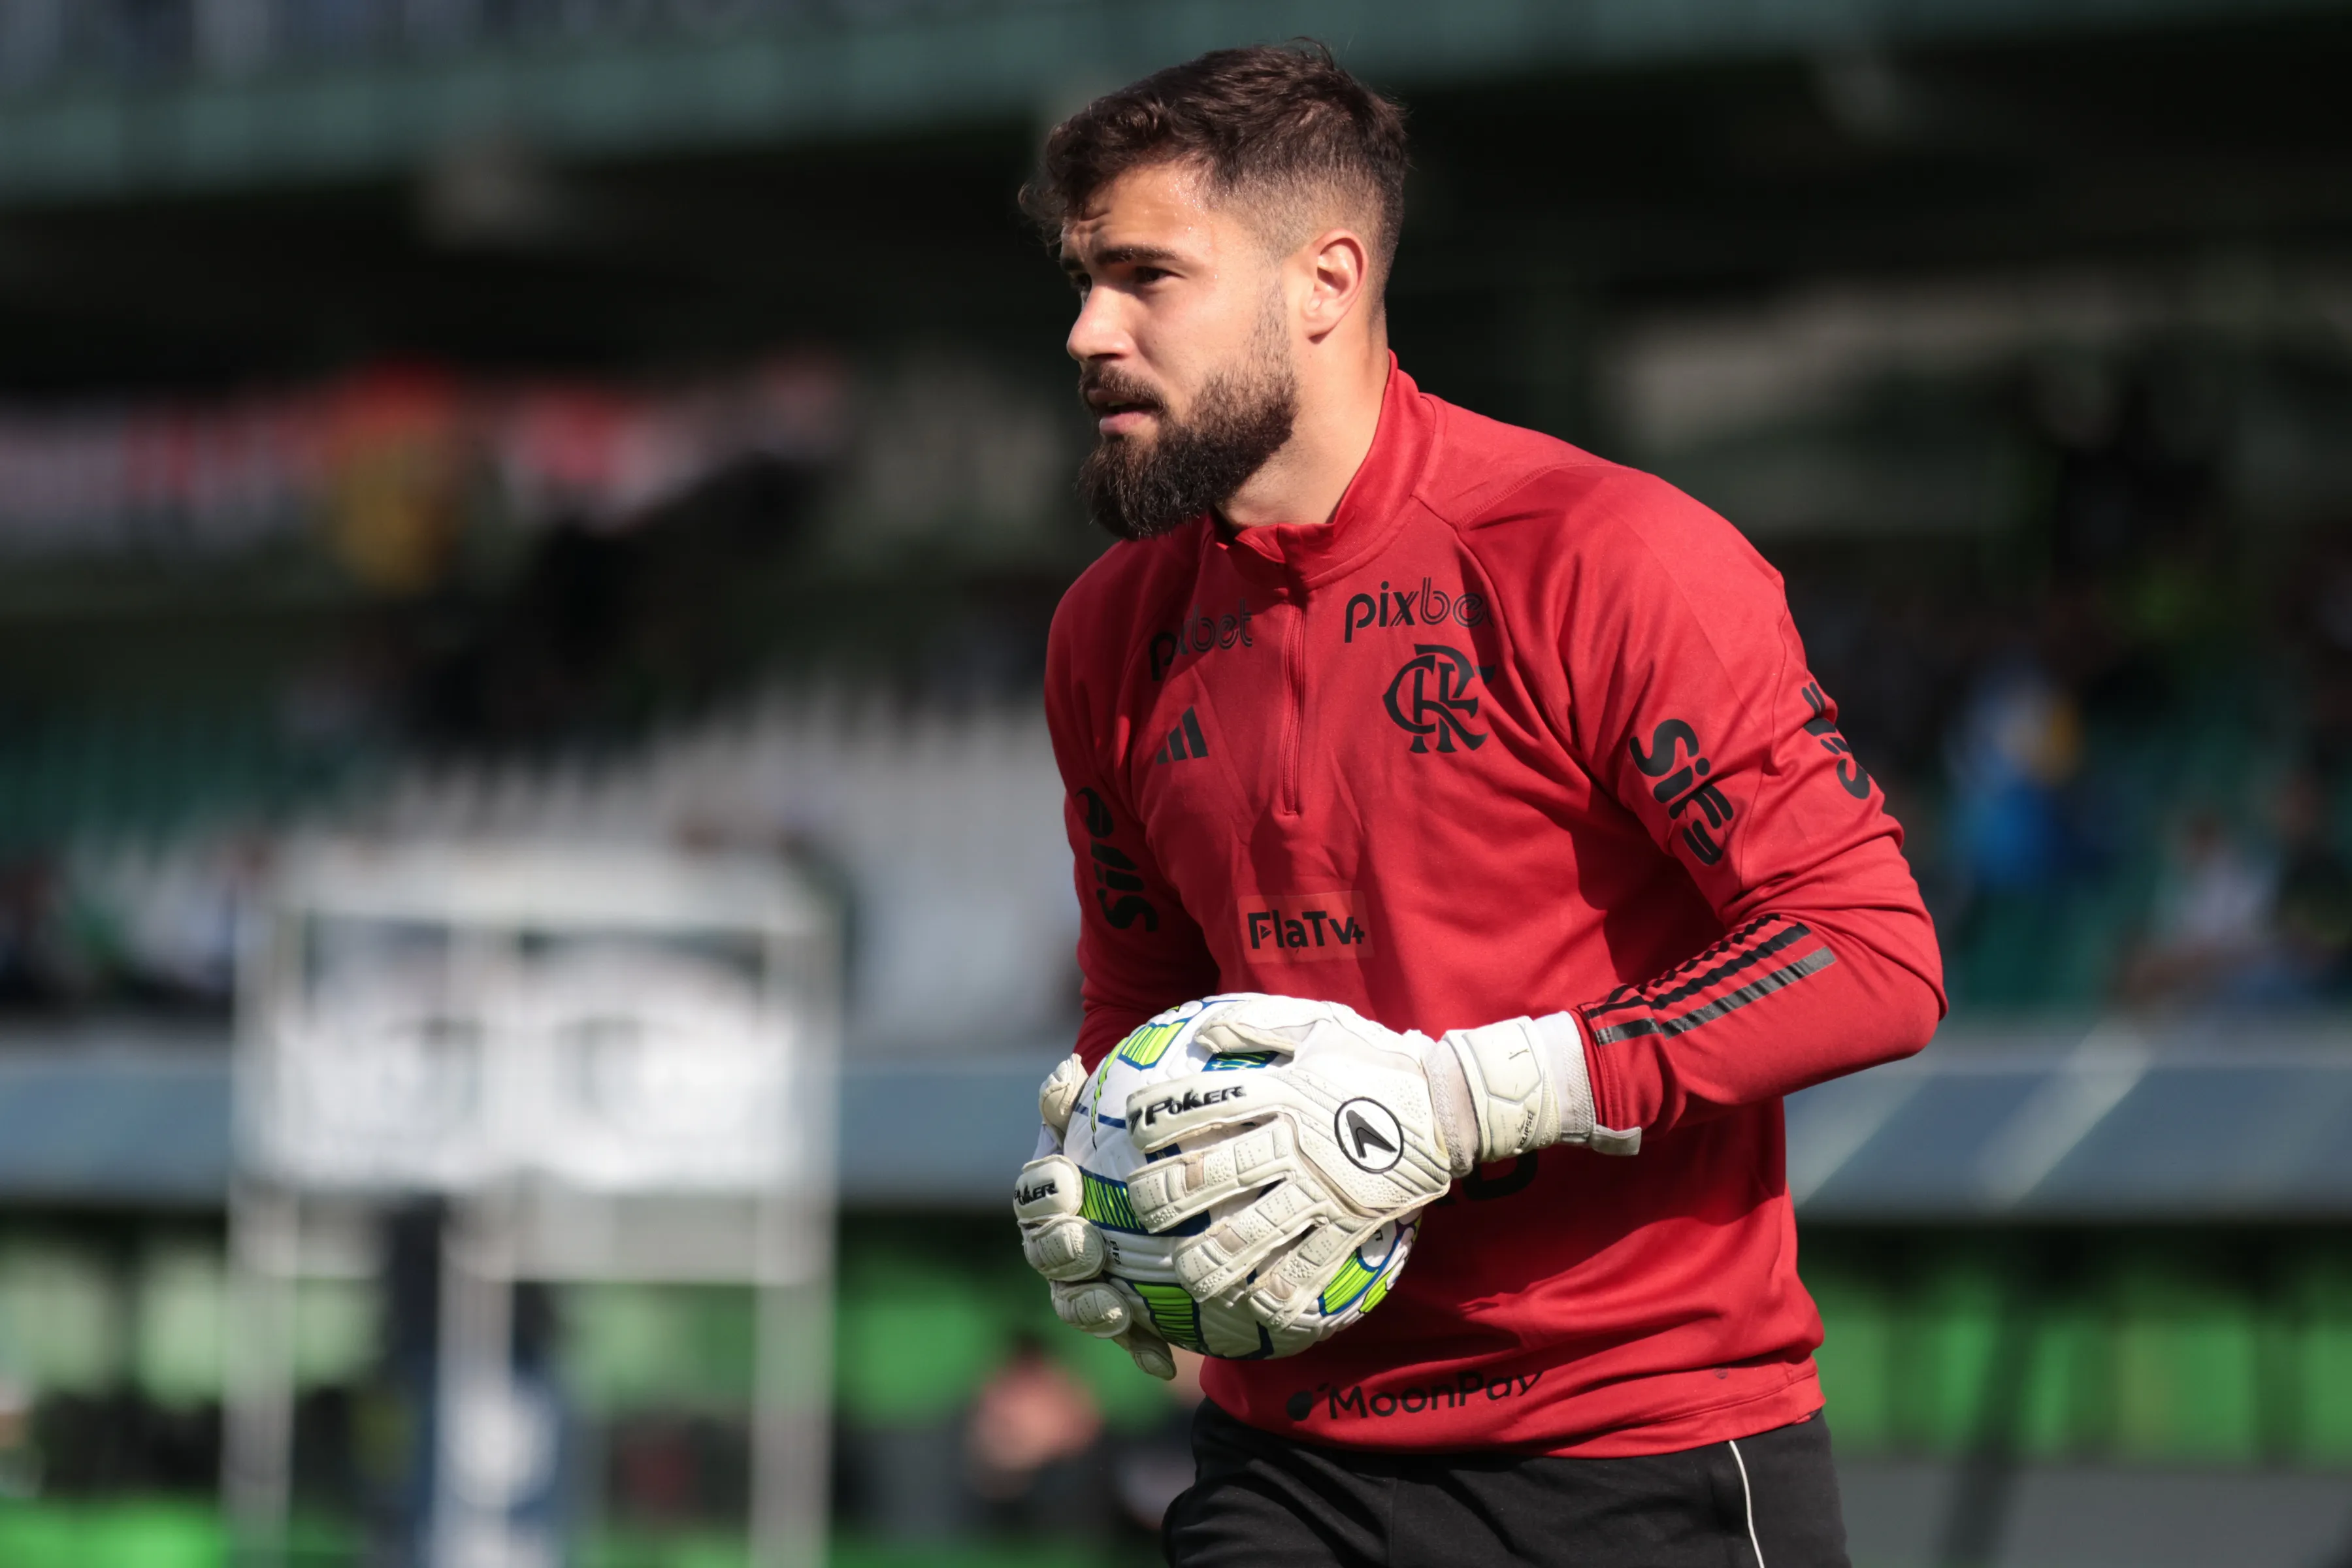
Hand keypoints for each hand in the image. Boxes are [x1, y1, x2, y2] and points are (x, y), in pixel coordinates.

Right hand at [1011, 1053, 1175, 1379]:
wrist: (1156, 1174)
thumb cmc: (1121, 1134)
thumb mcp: (1101, 1111)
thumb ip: (1078, 1097)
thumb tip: (1068, 1070)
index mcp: (1049, 1196)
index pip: (1034, 1197)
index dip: (1044, 1194)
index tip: (1066, 1181)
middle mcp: (1059, 1244)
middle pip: (1047, 1257)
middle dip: (1062, 1255)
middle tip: (1088, 1248)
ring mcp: (1086, 1284)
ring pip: (1077, 1304)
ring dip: (1093, 1310)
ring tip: (1118, 1310)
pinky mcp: (1121, 1316)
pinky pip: (1128, 1339)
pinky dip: (1142, 1351)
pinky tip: (1165, 1363)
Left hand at [1122, 995, 1632, 1336]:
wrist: (1449, 1102)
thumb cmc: (1377, 1061)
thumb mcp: (1319, 1027)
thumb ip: (1257, 1026)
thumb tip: (1199, 1033)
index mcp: (1279, 1092)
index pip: (1202, 1104)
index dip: (1157, 1119)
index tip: (1130, 1133)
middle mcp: (1292, 1142)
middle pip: (1211, 1174)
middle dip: (1163, 1197)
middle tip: (1136, 1210)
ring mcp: (1321, 1188)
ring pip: (1250, 1232)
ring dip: (1207, 1257)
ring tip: (1180, 1273)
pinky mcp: (1350, 1223)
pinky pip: (1308, 1267)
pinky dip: (1277, 1292)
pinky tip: (1253, 1309)